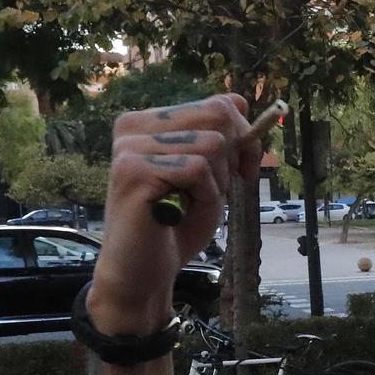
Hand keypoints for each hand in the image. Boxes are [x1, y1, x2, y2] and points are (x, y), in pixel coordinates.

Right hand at [91, 94, 259, 333]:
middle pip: (219, 115)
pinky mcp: (132, 170)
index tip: (243, 171)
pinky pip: (197, 169)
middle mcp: (133, 125)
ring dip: (215, 185)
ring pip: (212, 144)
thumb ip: (222, 138)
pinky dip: (204, 197)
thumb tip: (242, 102)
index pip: (220, 103)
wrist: (143, 273)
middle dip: (234, 158)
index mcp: (150, 121)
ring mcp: (130, 145)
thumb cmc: (175, 227)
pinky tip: (179, 214)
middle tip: (218, 191)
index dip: (245, 137)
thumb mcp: (210, 176)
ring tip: (188, 206)